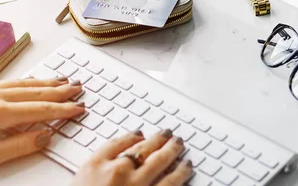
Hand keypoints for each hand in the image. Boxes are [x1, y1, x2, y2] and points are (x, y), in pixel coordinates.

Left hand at [0, 76, 84, 164]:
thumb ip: (16, 147)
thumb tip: (43, 138)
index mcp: (0, 113)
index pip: (40, 110)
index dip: (62, 109)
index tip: (78, 107)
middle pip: (36, 93)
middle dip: (60, 91)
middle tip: (77, 87)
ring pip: (25, 84)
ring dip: (46, 83)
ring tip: (63, 80)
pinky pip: (12, 82)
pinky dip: (28, 82)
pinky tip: (33, 82)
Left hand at [73, 129, 192, 185]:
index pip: (171, 182)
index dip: (181, 172)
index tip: (186, 165)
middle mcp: (133, 183)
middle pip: (160, 160)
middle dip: (172, 150)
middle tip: (177, 143)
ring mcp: (113, 170)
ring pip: (142, 148)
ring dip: (156, 140)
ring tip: (163, 134)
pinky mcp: (93, 163)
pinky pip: (117, 143)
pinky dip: (129, 137)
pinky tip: (136, 135)